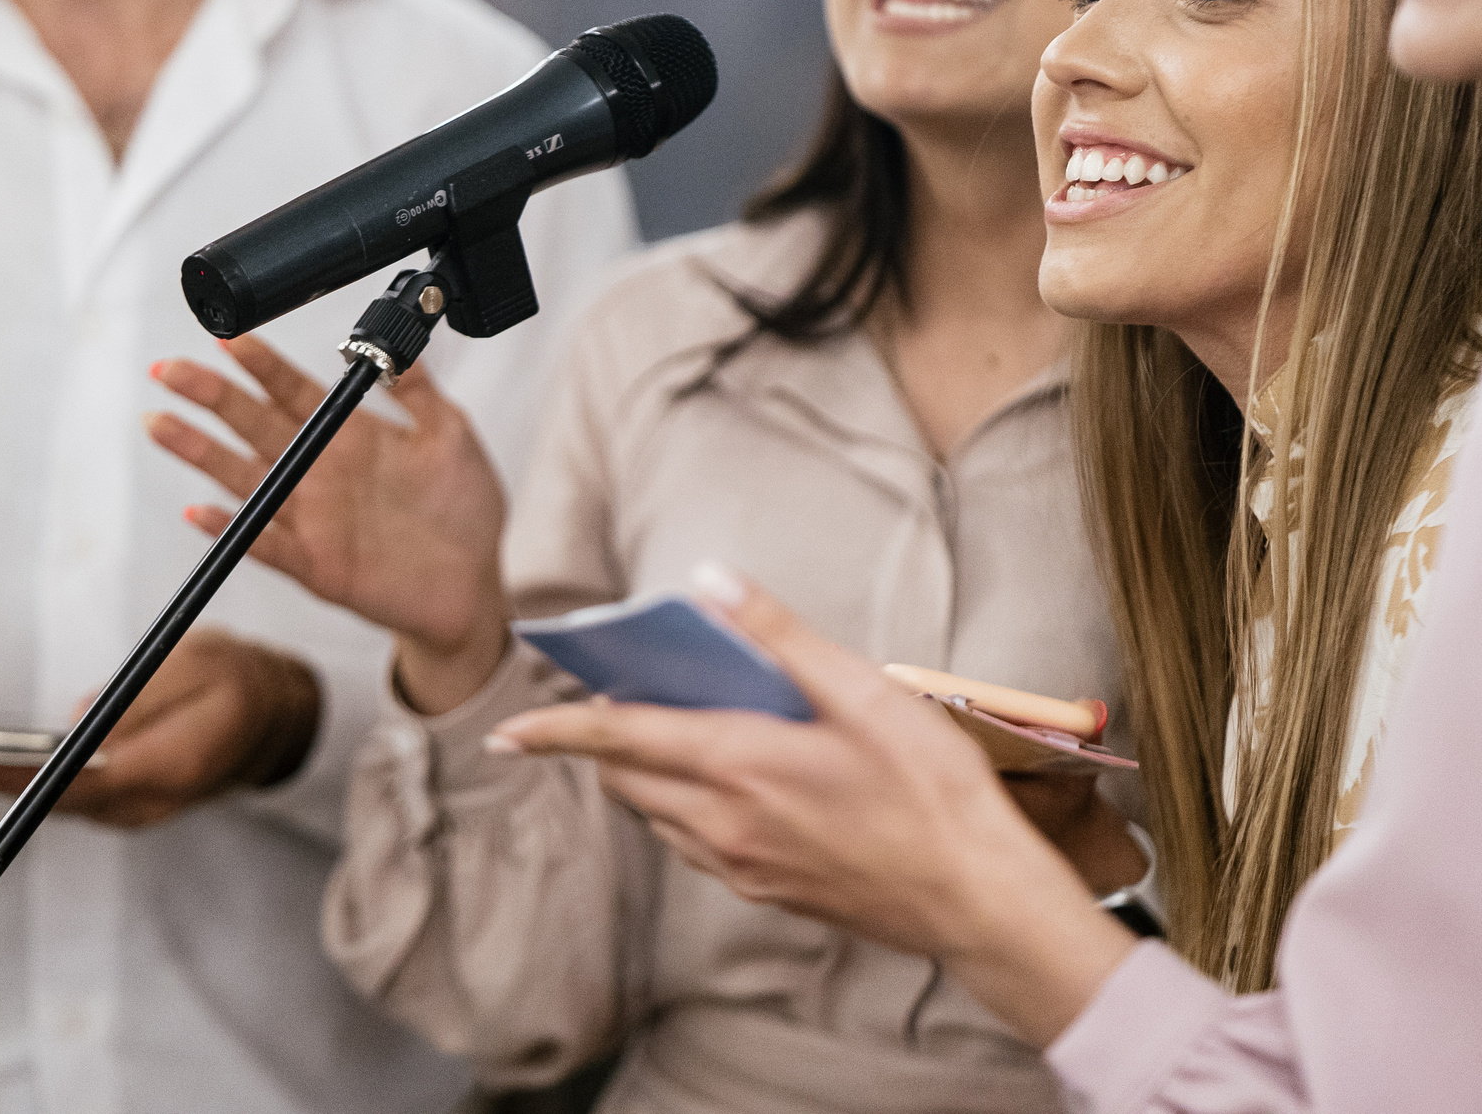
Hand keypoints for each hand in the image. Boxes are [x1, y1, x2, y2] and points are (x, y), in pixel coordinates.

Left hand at [0, 628, 319, 828]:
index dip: (20, 777)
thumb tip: (78, 721)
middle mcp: (154, 802)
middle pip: (60, 803)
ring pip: (62, 808)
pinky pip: (74, 803)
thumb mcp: (197, 660)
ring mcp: (142, 812)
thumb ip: (139, 695)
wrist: (278, 717)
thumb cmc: (239, 677)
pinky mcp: (131, 808)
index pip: (81, 781)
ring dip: (8, 788)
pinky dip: (33, 788)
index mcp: (174, 763)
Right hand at [147, 337, 511, 713]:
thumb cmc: (463, 511)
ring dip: (201, 452)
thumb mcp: (452, 437)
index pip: (293, 391)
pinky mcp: (317, 564)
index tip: (227, 337)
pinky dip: (232, 529)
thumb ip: (421, 392)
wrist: (475, 585)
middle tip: (168, 370)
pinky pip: (267, 544)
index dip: (260, 364)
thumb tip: (397, 345)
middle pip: (254, 425)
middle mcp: (322, 471)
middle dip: (210, 396)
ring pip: (246, 479)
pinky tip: (200, 511)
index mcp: (351, 436)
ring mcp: (314, 518)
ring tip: (160, 424)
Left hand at [487, 565, 1136, 1047]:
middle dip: (602, 743)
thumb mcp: (863, 691)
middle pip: (627, 781)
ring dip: (644, 778)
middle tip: (606, 704)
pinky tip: (731, 787)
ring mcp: (743, 867)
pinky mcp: (768, 892)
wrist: (975, 898)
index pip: (617, 740)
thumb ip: (779, 634)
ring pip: (658, 817)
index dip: (555, 731)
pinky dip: (685, 810)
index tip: (505, 731)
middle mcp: (723, 824)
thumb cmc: (930, 790)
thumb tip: (711, 582)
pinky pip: (697, 847)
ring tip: (669, 735)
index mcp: (737, 765)